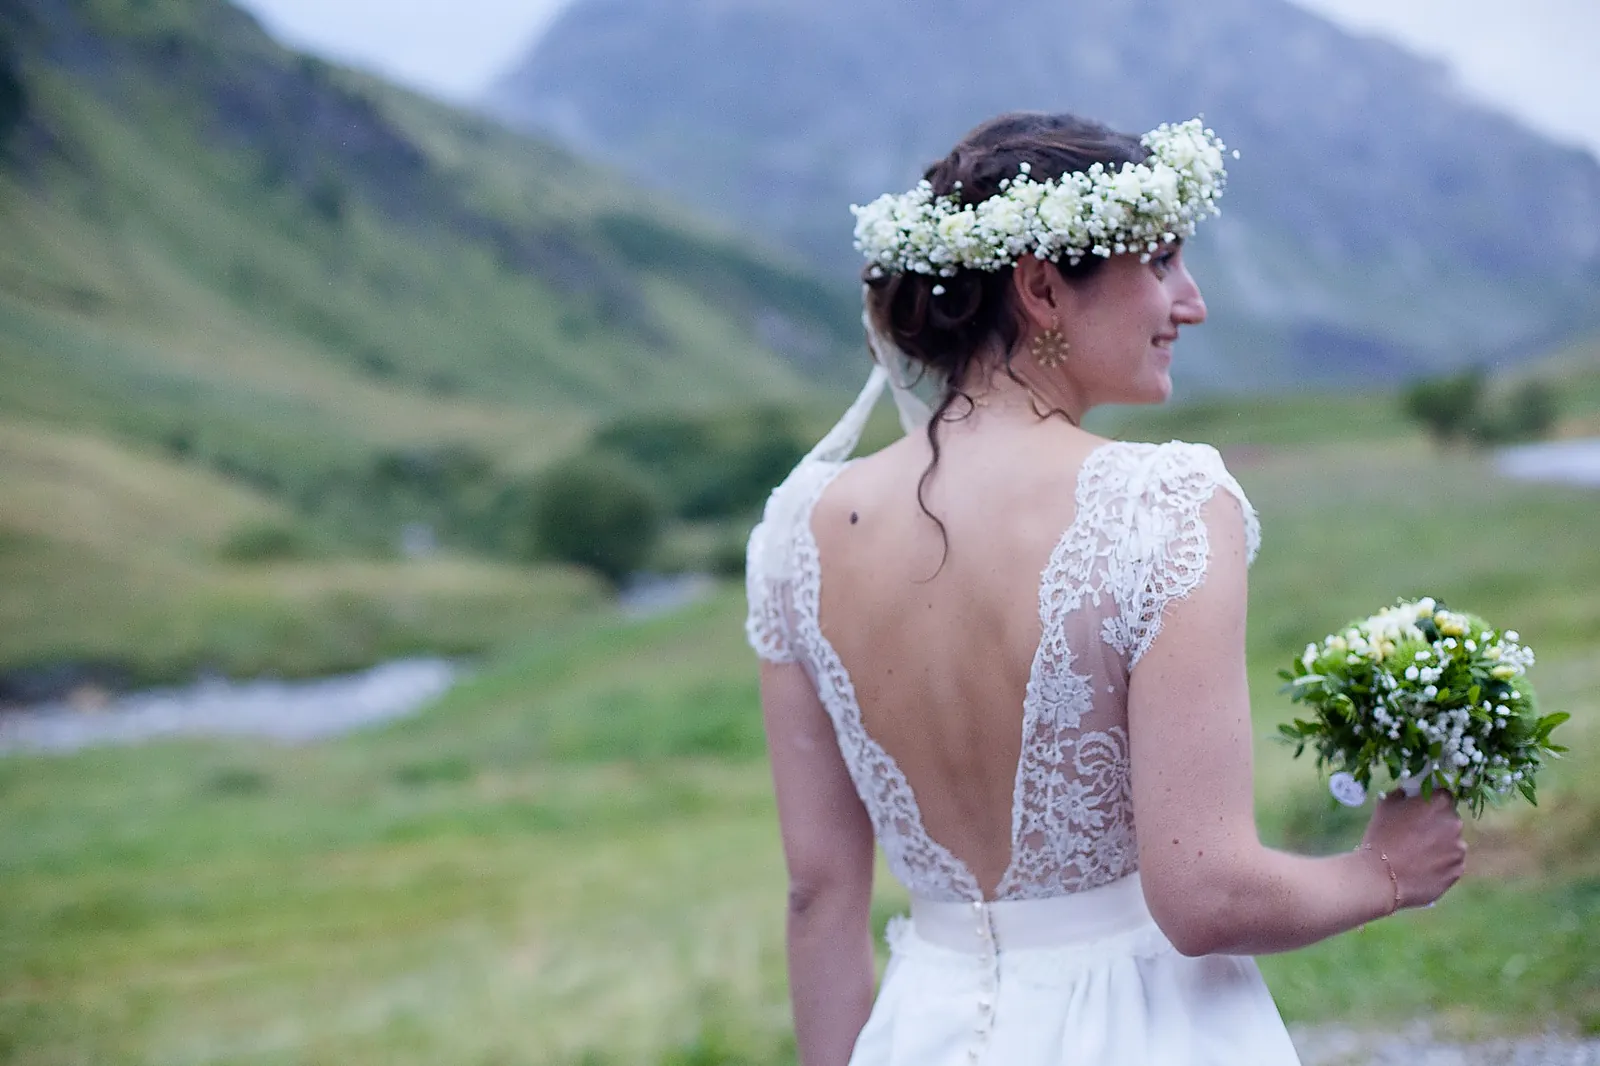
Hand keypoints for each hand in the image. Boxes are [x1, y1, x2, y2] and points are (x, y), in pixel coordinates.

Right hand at [1361, 789, 1466, 909]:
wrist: (1382, 875)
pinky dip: (1441, 863)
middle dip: (1437, 823)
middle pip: (1449, 819)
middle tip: (1417, 833)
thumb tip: (1409, 794)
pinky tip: (1423, 868)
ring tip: (1418, 854)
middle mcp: (1455, 823)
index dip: (1432, 802)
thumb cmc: (1381, 835)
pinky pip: (1451, 862)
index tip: (1421, 810)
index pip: (1444, 795)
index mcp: (1440, 803)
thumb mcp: (1386, 804)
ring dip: (1440, 844)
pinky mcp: (1458, 870)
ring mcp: (1459, 848)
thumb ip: (1403, 794)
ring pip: (1452, 842)